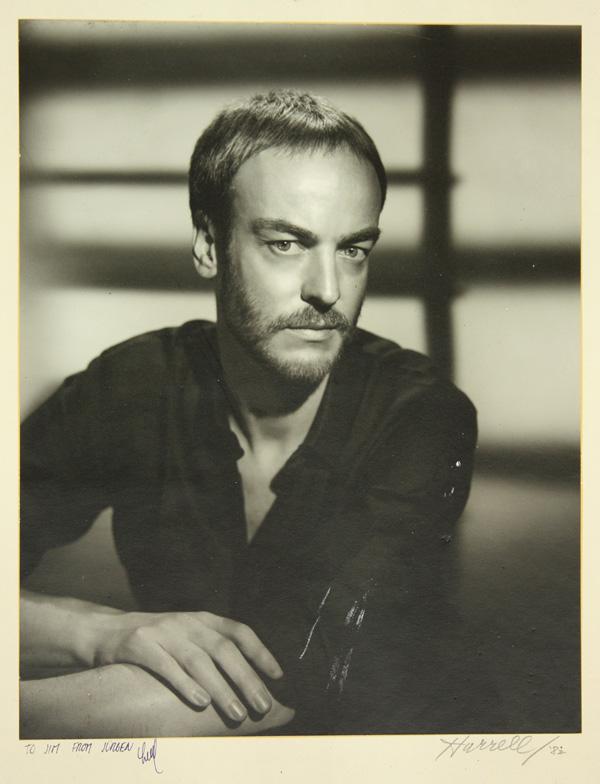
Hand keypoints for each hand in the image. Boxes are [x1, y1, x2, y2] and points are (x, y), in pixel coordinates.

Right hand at [93, 610, 282, 721]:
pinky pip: (166, 666)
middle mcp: (186, 622)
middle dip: (246, 678)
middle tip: (263, 705)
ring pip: (198, 661)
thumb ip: (212, 649)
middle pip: (223, 649)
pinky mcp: (139, 645)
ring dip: (221, 688)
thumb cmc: (156, 641)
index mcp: (202, 619)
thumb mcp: (187, 635)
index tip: (279, 676)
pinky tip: (200, 702)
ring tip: (237, 712)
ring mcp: (162, 632)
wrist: (103, 630)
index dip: (261, 652)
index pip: (239, 631)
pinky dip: (185, 684)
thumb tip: (251, 680)